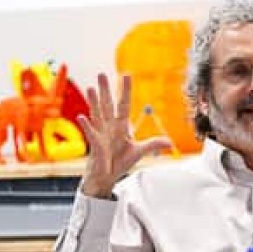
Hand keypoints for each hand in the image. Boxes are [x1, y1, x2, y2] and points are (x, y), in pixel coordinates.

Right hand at [78, 73, 171, 197]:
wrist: (107, 177)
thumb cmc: (119, 162)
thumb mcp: (139, 152)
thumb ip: (152, 144)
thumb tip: (170, 141)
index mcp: (121, 126)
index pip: (124, 104)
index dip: (125, 90)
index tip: (126, 75)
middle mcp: (110, 126)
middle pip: (107, 104)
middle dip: (105, 90)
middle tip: (101, 74)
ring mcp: (101, 134)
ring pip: (97, 114)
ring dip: (94, 102)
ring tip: (91, 88)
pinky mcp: (96, 145)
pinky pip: (91, 133)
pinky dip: (86, 125)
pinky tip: (82, 117)